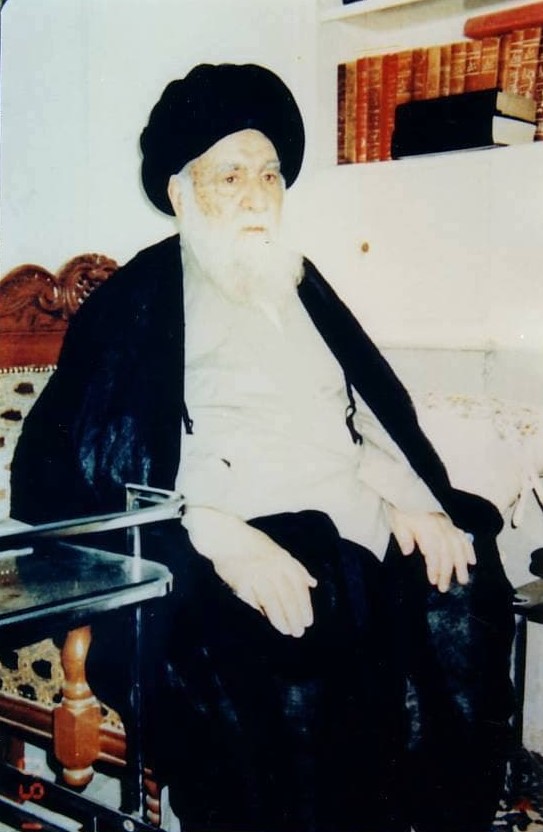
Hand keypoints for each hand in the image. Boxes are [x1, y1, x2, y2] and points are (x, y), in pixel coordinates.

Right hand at [183, 506, 316, 636]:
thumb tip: (313, 583)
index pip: (298, 587)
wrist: (227, 536)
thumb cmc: (254, 544)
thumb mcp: (279, 551)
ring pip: (272, 600)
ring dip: (280, 618)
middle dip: (294, 616)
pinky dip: (259, 610)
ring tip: (286, 630)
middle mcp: (272, 567)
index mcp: (284, 560)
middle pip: (287, 596)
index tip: (307, 621)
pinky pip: (252, 599)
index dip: (304, 606)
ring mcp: (256, 574)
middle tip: (298, 631)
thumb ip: (297, 568)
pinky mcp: (240, 581)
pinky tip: (265, 619)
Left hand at [386, 505, 475, 592]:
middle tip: (444, 588)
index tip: (433, 581)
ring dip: (461, 564)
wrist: (407, 492)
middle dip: (447, 571)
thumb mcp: (397, 521)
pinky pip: (462, 537)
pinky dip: (469, 549)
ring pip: (458, 546)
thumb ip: (403, 536)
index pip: (433, 551)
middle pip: (447, 552)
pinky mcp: (450, 524)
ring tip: (463, 580)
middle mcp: (440, 527)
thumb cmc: (400, 510)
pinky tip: (472, 561)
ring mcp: (447, 525)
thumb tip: (408, 551)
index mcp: (426, 528)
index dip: (434, 567)